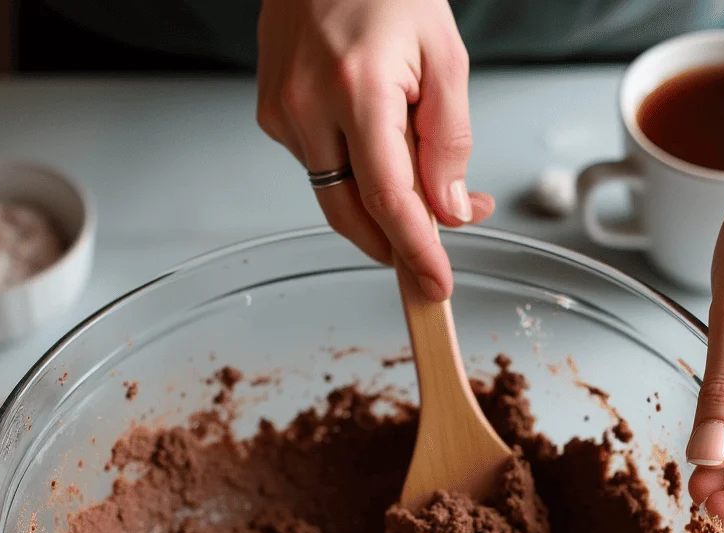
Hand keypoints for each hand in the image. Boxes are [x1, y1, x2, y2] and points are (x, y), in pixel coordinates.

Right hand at [256, 0, 494, 300]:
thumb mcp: (445, 56)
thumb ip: (451, 141)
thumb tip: (450, 209)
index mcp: (357, 89)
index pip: (389, 199)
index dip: (416, 250)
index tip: (436, 284)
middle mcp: (308, 107)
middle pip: (352, 214)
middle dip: (395, 243)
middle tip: (433, 249)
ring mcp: (282, 113)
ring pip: (336, 194)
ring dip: (380, 202)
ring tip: (419, 166)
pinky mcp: (273, 115)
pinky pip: (320, 166)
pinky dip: (355, 172)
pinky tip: (375, 137)